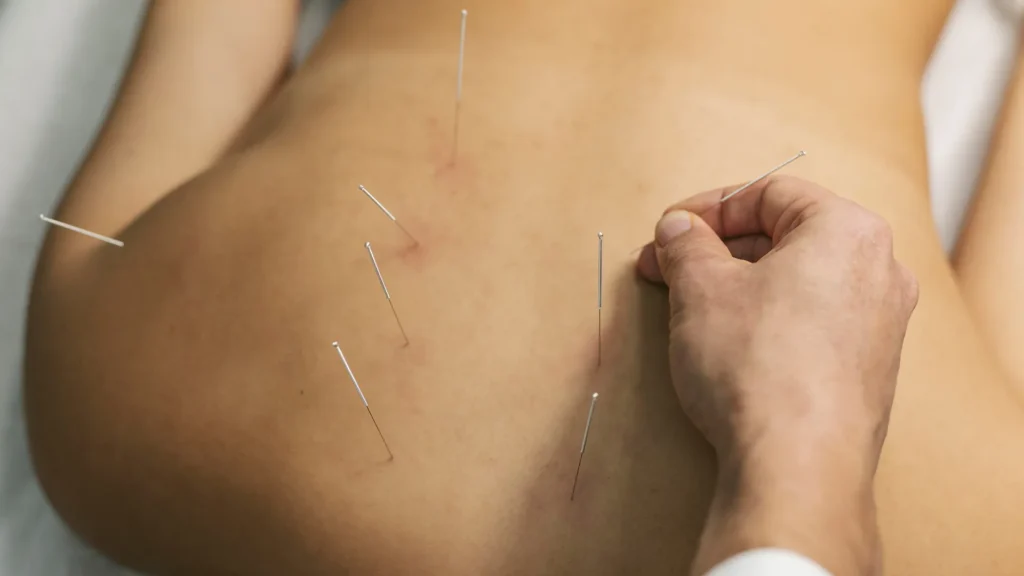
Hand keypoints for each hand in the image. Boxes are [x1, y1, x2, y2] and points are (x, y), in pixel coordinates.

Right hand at [637, 176, 917, 574]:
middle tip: (667, 265)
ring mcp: (880, 323)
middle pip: (786, 236)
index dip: (709, 207)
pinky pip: (812, 320)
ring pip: (798, 280)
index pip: (770, 194)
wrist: (797, 465)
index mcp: (846, 231)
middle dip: (718, 248)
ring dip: (738, 283)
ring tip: (687, 302)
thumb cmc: (756, 366)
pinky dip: (767, 316)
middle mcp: (878, 270)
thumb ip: (687, 245)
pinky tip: (727, 339)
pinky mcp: (868, 369)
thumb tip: (679, 229)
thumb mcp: (701, 289)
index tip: (670, 229)